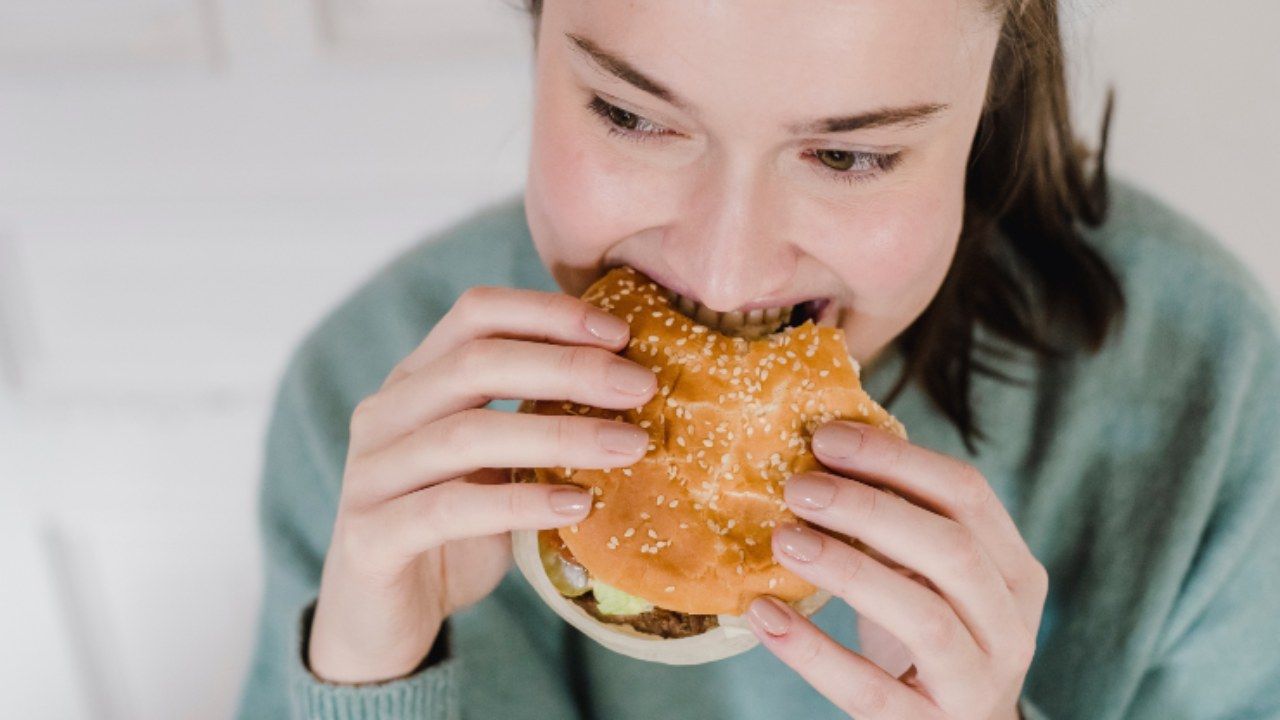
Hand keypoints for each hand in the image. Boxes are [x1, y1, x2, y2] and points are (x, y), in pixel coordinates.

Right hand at [308, 286, 657, 682]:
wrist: (383, 621)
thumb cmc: (455, 532)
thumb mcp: (497, 465)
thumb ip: (536, 419)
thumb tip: (634, 386)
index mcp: (415, 380)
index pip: (477, 314)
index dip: (549, 313)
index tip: (622, 333)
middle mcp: (384, 414)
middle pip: (475, 362)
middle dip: (569, 367)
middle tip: (642, 386)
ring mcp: (370, 474)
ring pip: (466, 434)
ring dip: (559, 435)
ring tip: (630, 446)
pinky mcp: (371, 537)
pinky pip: (449, 510)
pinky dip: (520, 503)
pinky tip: (577, 506)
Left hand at [745, 421, 1047, 719]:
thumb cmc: (928, 642)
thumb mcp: (929, 579)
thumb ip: (897, 524)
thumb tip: (818, 449)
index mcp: (1014, 573)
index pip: (968, 495)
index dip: (895, 459)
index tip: (825, 437)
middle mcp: (1010, 627)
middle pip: (951, 549)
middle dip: (869, 508)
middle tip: (797, 486)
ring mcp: (978, 684)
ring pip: (924, 618)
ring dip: (847, 569)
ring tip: (783, 540)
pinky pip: (870, 692)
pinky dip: (812, 652)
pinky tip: (765, 615)